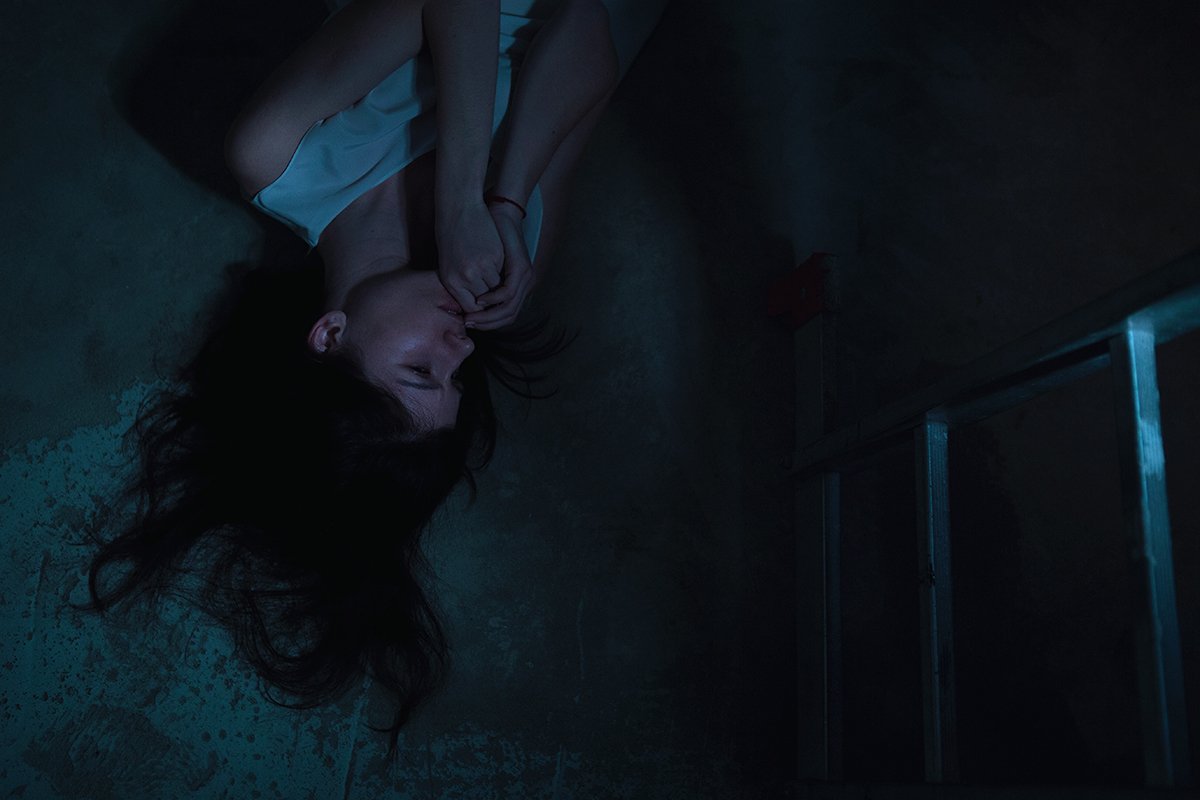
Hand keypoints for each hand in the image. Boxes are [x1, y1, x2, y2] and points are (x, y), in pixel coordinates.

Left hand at [436, 202, 503, 312]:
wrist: (458, 208)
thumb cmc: (451, 234)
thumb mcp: (448, 263)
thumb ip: (458, 284)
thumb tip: (470, 305)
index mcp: (451, 281)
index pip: (469, 308)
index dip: (480, 312)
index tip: (486, 309)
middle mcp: (464, 277)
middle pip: (483, 303)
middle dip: (492, 305)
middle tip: (497, 304)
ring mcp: (478, 268)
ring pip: (495, 290)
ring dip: (500, 291)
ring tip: (503, 290)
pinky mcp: (492, 257)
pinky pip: (502, 275)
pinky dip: (504, 276)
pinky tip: (506, 274)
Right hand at [464, 202, 535, 329]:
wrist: (500, 213)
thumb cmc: (485, 235)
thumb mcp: (482, 261)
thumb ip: (477, 281)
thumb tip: (463, 301)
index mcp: (518, 283)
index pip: (503, 315)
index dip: (486, 322)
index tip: (467, 323)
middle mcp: (525, 284)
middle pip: (508, 316)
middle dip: (487, 323)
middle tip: (469, 325)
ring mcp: (525, 277)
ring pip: (509, 308)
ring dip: (490, 316)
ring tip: (472, 318)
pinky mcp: (522, 269)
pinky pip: (508, 293)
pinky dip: (495, 300)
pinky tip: (481, 301)